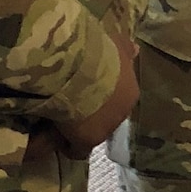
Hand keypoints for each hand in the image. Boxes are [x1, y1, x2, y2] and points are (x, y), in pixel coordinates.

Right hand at [54, 31, 139, 153]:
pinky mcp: (87, 141)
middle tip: (69, 102)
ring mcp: (106, 129)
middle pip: (105, 116)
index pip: (116, 97)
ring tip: (57, 117)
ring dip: (77, 125)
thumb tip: (136, 49)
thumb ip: (125, 49)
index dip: (98, 95)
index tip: (82, 88)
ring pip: (91, 131)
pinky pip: (76, 149)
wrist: (78, 66)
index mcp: (129, 90)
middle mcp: (122, 112)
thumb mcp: (115, 43)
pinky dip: (66, 144)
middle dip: (90, 111)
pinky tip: (53, 136)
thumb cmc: (95, 50)